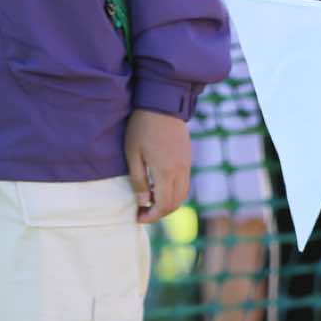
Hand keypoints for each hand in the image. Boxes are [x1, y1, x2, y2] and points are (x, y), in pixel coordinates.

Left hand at [124, 110, 192, 224]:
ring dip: (168, 203)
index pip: (163, 205)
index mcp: (166, 171)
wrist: (163, 103)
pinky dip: (173, 192)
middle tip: (143, 211)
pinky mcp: (188, 159)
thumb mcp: (133, 153)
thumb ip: (139, 180)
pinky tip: (159, 187)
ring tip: (150, 200)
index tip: (138, 216)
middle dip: (159, 212)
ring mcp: (186, 166)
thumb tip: (143, 202)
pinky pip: (184, 184)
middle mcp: (180, 172)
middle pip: (175, 203)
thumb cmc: (142, 126)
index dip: (151, 215)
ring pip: (182, 195)